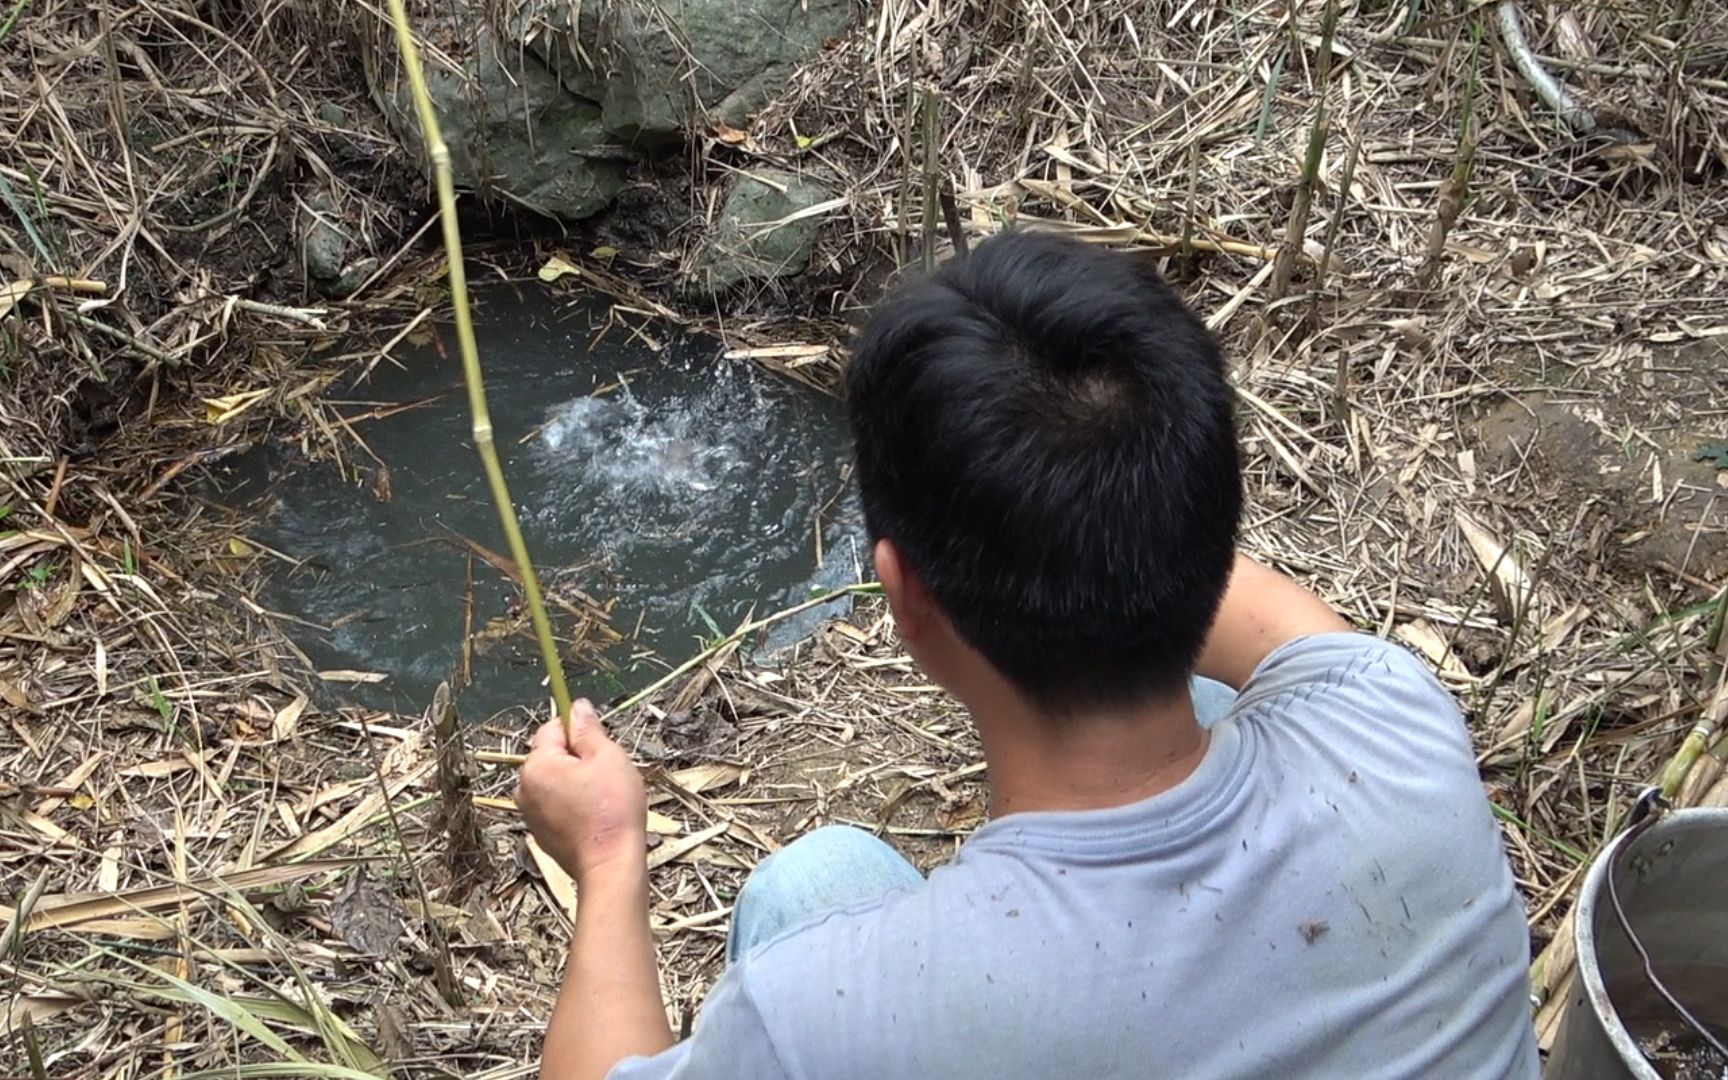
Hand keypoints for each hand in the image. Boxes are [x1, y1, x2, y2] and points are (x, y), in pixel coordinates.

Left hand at [517, 699, 647, 884]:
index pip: (553, 727)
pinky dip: (574, 804)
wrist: (610, 866)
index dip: (580, 732)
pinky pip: (557, 805)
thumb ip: (588, 729)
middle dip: (579, 758)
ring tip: (602, 798)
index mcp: (537, 765)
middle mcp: (525, 788)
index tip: (601, 747)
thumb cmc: (612, 810)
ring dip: (577, 782)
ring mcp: (530, 813)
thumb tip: (577, 706)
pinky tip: (595, 816)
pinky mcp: (542, 833)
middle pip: (552, 755)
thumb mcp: (607, 757)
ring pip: (556, 780)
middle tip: (606, 774)